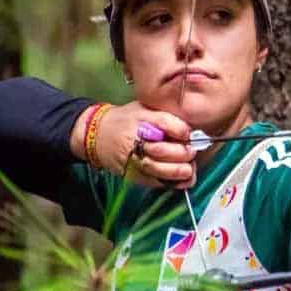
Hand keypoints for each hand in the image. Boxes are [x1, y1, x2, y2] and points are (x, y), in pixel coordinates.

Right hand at [76, 102, 196, 188]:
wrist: (98, 135)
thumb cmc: (127, 120)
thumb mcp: (144, 108)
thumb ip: (165, 116)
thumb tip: (189, 129)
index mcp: (140, 118)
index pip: (164, 123)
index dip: (181, 130)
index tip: (189, 134)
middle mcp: (135, 139)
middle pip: (162, 149)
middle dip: (182, 153)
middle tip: (192, 152)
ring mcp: (132, 159)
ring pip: (158, 168)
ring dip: (178, 171)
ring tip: (189, 169)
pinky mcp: (132, 174)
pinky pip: (154, 181)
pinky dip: (171, 182)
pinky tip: (184, 179)